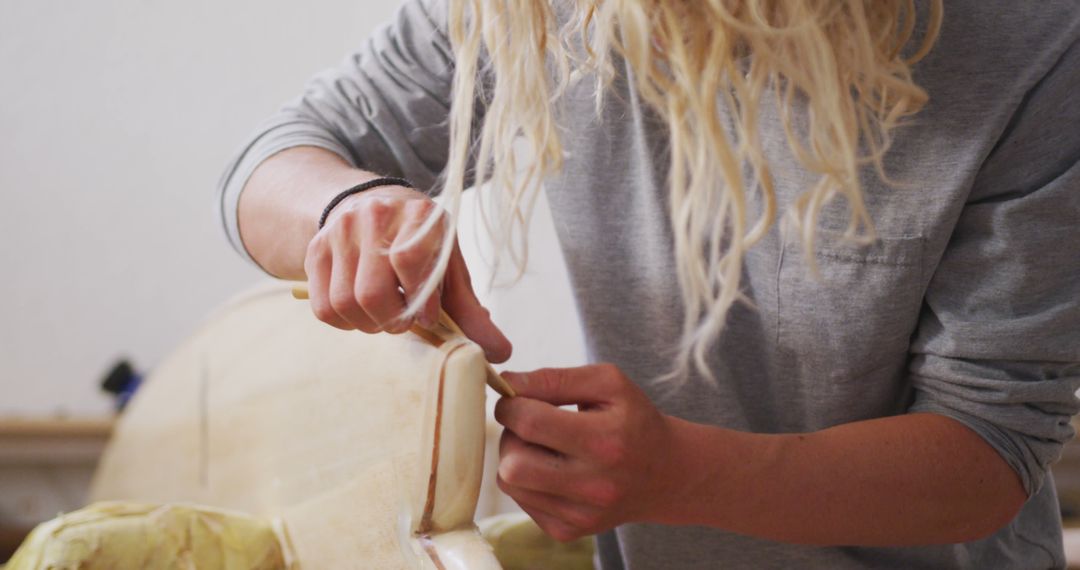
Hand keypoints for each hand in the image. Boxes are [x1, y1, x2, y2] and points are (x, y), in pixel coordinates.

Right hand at [303, 184, 510, 361]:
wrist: (375, 206)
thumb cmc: (420, 244)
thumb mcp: (449, 267)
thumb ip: (470, 311)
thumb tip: (501, 354)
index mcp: (419, 215)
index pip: (409, 262)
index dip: (419, 302)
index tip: (428, 318)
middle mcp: (374, 216)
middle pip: (371, 292)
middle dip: (392, 321)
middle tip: (404, 321)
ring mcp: (340, 231)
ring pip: (344, 303)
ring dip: (368, 324)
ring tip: (384, 315)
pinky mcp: (315, 249)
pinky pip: (323, 307)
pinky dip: (344, 322)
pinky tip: (362, 311)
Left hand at [493, 364, 678, 540]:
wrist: (665, 474)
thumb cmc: (633, 419)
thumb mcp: (609, 383)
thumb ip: (556, 379)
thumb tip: (507, 383)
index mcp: (605, 441)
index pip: (530, 422)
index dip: (510, 404)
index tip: (515, 398)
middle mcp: (594, 485)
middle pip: (513, 463)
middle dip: (509, 434)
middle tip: (527, 422)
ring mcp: (580, 515)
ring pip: (509, 483)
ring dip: (514, 456)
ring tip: (540, 444)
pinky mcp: (568, 531)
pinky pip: (520, 501)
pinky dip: (526, 480)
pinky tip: (550, 468)